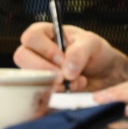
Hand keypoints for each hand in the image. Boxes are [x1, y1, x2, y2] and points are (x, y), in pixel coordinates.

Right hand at [13, 22, 127, 91]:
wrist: (105, 73)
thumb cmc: (95, 52)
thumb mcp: (91, 44)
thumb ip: (79, 52)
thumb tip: (66, 71)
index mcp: (46, 33)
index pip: (31, 37)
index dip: (44, 49)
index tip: (62, 58)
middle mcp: (38, 51)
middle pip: (22, 57)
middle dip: (45, 69)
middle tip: (65, 75)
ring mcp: (38, 70)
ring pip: (30, 77)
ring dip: (55, 83)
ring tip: (76, 81)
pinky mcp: (43, 87)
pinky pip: (39, 93)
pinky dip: (58, 94)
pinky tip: (74, 88)